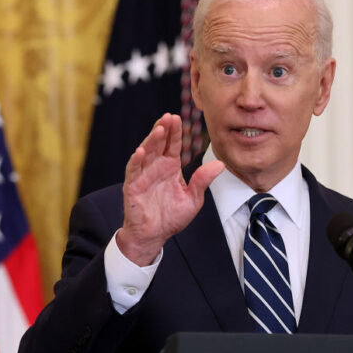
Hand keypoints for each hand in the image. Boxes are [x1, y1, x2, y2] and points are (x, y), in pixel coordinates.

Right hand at [116, 113, 223, 265]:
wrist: (155, 236)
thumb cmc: (171, 217)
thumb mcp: (193, 199)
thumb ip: (203, 181)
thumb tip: (220, 164)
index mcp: (170, 168)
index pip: (173, 145)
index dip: (175, 132)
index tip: (178, 118)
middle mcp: (156, 168)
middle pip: (158, 144)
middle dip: (163, 130)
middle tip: (169, 117)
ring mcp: (143, 175)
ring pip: (145, 153)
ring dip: (151, 140)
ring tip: (159, 129)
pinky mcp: (132, 186)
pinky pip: (133, 171)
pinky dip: (136, 161)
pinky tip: (140, 151)